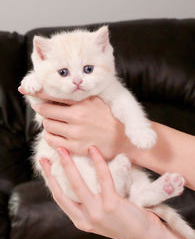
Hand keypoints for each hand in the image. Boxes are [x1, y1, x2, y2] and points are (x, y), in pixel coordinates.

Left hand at [18, 86, 132, 159]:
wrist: (123, 142)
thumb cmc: (110, 120)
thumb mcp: (98, 102)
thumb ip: (81, 96)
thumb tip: (61, 92)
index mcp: (83, 103)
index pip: (54, 95)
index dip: (39, 92)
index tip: (27, 90)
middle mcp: (78, 117)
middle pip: (46, 111)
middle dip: (42, 109)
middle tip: (42, 109)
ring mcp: (75, 133)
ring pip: (48, 126)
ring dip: (47, 123)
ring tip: (52, 122)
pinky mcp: (75, 148)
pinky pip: (52, 141)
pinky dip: (49, 136)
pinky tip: (54, 134)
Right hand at [39, 146, 164, 238]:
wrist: (148, 237)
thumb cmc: (125, 222)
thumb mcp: (101, 216)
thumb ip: (89, 204)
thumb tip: (80, 180)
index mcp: (81, 221)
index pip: (60, 199)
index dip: (50, 181)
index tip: (45, 166)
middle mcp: (86, 219)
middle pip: (62, 192)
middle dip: (51, 172)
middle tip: (45, 156)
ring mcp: (97, 213)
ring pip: (77, 184)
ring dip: (68, 165)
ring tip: (64, 150)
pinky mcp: (111, 205)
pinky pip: (102, 178)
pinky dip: (98, 162)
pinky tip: (93, 150)